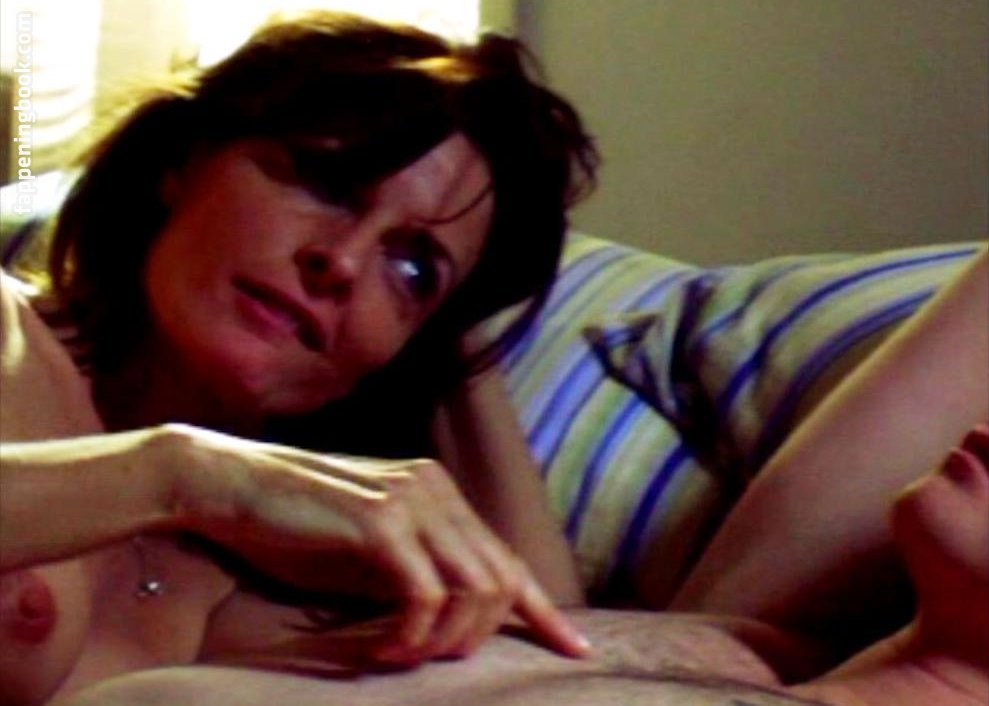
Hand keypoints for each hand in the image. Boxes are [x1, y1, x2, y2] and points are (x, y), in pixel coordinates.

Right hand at [152, 424, 589, 662]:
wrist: (227, 485)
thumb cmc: (292, 525)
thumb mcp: (366, 555)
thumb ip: (413, 573)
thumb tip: (453, 620)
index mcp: (438, 492)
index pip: (507, 558)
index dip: (544, 610)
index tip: (574, 649)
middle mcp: (435, 488)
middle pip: (501, 578)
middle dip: (484, 635)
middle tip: (438, 662)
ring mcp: (411, 499)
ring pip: (474, 588)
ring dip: (447, 639)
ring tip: (406, 656)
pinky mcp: (380, 519)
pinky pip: (425, 594)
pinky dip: (414, 634)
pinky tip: (384, 650)